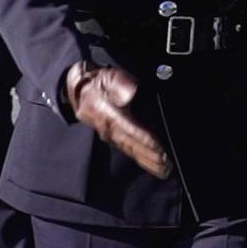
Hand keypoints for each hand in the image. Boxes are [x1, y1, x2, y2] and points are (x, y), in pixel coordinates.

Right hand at [65, 64, 172, 178]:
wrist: (79, 90)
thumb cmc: (98, 82)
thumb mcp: (107, 77)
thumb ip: (119, 84)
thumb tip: (129, 94)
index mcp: (107, 114)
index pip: (128, 129)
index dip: (144, 139)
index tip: (158, 147)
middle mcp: (108, 129)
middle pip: (131, 145)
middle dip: (149, 155)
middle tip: (166, 165)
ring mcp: (110, 135)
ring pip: (131, 151)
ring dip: (147, 161)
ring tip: (164, 170)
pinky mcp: (114, 138)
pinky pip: (129, 151)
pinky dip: (142, 159)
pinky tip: (154, 166)